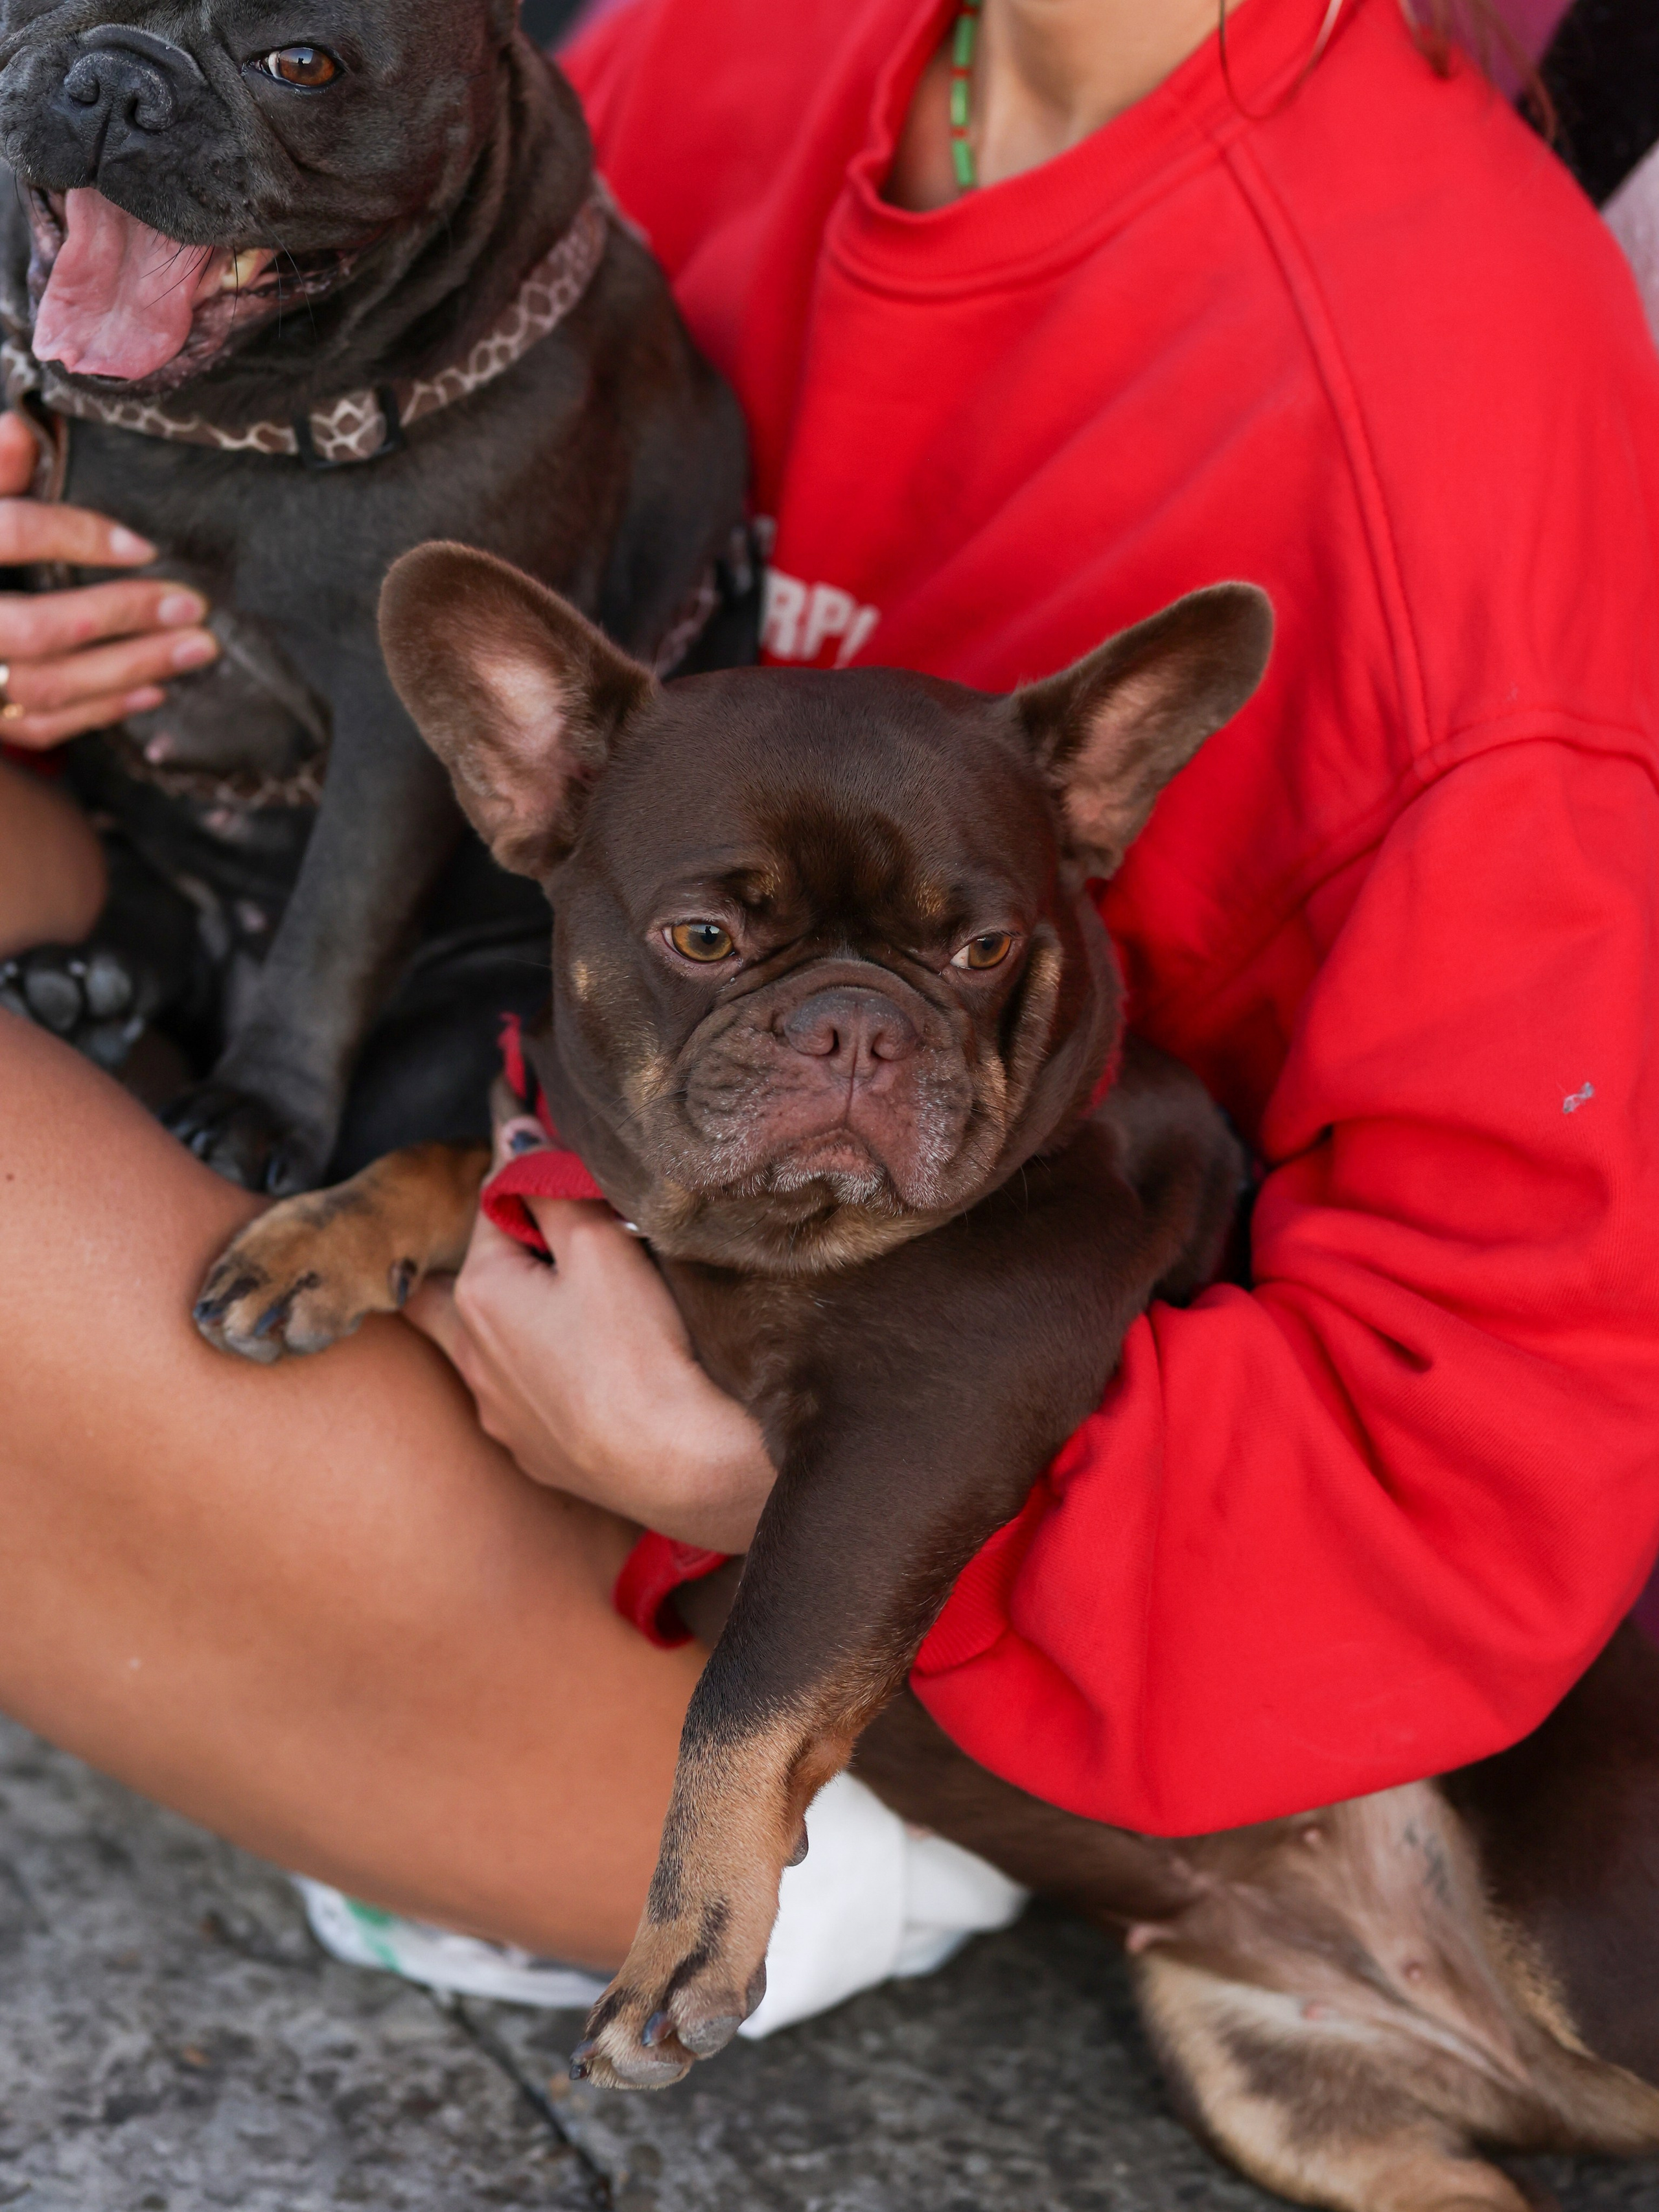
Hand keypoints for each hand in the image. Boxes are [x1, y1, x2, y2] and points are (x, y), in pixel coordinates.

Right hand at [0, 410, 218, 749]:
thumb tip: (23, 428)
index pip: (10, 535)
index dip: (77, 538)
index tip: (144, 547)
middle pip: (38, 629)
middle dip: (122, 616)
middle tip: (191, 605)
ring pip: (47, 685)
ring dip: (131, 670)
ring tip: (195, 648)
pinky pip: (40, 726)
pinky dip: (101, 711)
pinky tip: (153, 690)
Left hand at [405, 1122, 775, 1553]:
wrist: (682, 1468)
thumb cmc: (640, 1353)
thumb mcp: (598, 1247)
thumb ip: (547, 1187)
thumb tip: (512, 1134)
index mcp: (477, 1296)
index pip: (491, 1209)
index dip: (526, 1180)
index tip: (549, 1154)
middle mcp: (471, 1358)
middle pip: (467, 1282)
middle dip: (497, 1257)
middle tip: (544, 1240)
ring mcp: (501, 1414)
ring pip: (489, 1346)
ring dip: (518, 1318)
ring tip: (571, 1304)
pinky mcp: (535, 1454)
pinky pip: (523, 1397)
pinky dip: (543, 1373)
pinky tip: (586, 1372)